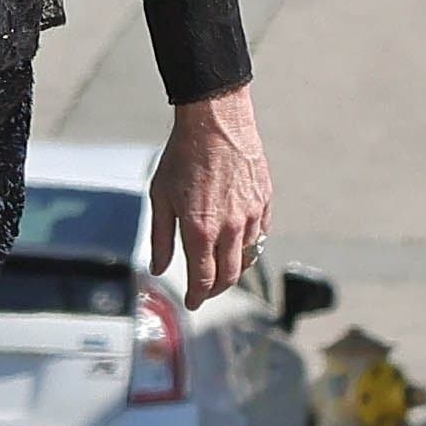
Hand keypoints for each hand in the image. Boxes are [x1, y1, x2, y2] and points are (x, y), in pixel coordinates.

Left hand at [148, 85, 270, 309]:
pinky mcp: (265, 201)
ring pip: (249, 258)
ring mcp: (252, 215)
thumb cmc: (183, 156)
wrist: (216, 122)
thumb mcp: (161, 197)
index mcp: (201, 231)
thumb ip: (161, 238)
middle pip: (229, 276)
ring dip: (234, 270)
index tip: (192, 302)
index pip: (203, 279)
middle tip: (205, 290)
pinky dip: (251, 247)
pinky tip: (239, 245)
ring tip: (221, 269)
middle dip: (216, 289)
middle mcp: (231, 228)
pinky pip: (261, 235)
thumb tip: (160, 268)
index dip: (197, 296)